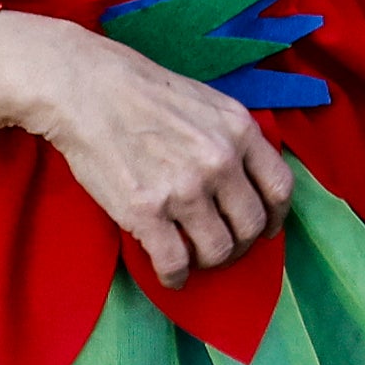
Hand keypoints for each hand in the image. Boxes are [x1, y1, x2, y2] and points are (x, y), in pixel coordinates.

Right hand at [0, 9, 289, 286]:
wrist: (85, 88)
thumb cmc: (141, 90)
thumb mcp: (206, 101)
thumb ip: (232, 138)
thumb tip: (246, 179)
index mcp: (239, 129)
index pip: (280, 188)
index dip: (275, 217)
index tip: (265, 228)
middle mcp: (219, 161)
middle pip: (251, 226)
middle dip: (239, 244)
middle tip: (220, 245)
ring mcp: (185, 188)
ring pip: (217, 251)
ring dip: (207, 261)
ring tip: (193, 256)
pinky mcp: (147, 213)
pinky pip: (175, 262)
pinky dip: (175, 275)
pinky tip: (169, 271)